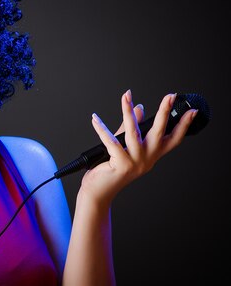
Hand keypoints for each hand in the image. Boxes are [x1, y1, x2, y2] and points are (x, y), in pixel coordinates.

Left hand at [80, 90, 196, 203]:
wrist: (98, 192)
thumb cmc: (110, 169)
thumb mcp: (125, 147)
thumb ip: (131, 128)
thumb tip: (139, 107)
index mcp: (152, 155)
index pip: (173, 139)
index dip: (183, 126)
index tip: (192, 111)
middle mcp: (147, 159)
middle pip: (159, 132)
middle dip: (165, 112)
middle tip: (170, 96)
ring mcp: (135, 162)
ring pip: (133, 132)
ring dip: (128, 112)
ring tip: (126, 96)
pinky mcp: (121, 165)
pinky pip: (111, 142)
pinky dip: (102, 129)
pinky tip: (95, 119)